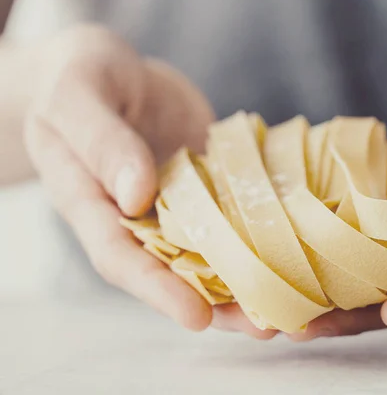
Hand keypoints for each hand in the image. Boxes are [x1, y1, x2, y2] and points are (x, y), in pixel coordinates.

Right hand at [24, 25, 274, 337]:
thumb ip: (101, 142)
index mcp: (92, 205)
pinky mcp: (209, 189)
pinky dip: (263, 234)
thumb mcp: (76, 97)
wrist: (114, 72)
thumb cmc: (80, 76)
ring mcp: (177, 206)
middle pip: (175, 271)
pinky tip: (298, 248)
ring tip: (294, 306)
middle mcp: (137, 218)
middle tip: (267, 325)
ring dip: (250, 280)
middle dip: (220, 303)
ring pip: (212, 252)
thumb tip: (137, 194)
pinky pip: (235, 214)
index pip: (120, 258)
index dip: (157, 290)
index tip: (196, 316)